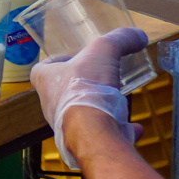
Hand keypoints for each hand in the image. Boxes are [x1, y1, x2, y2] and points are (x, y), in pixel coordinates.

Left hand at [31, 28, 147, 170]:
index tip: (71, 58)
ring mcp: (66, 127)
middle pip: (61, 92)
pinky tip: (134, 127)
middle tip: (99, 77)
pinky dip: (117, 130)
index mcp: (46, 82)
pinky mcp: (84, 143)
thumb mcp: (103, 51)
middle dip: (80, 86)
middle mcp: (51, 106)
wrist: (93, 133)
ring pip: (80, 115)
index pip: (39, 70)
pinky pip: (101, 135)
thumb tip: (138, 34)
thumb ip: (119, 40)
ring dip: (97, 108)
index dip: (53, 63)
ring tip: (117, 101)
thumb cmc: (86, 88)